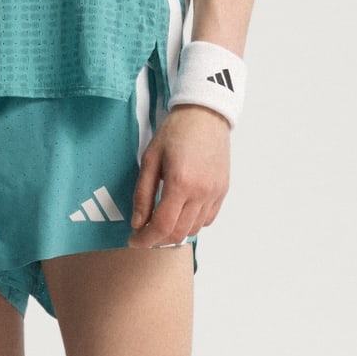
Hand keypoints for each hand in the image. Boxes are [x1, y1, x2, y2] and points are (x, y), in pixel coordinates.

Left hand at [128, 103, 229, 248]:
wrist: (204, 115)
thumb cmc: (175, 132)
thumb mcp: (150, 159)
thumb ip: (142, 194)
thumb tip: (137, 223)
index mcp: (180, 183)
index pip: (162, 226)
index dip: (145, 239)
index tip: (133, 240)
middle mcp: (201, 192)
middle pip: (179, 233)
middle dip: (158, 238)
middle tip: (143, 231)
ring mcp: (215, 193)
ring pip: (194, 229)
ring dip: (175, 231)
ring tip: (161, 219)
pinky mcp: (223, 190)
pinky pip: (207, 219)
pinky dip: (192, 222)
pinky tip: (180, 211)